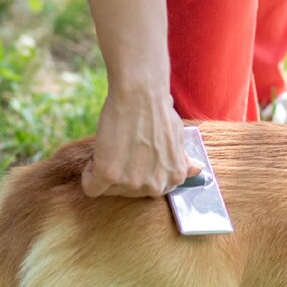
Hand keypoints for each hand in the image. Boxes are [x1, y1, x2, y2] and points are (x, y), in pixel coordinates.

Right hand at [82, 87, 201, 197]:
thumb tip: (198, 168)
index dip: (138, 170)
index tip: (135, 154)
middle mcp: (156, 185)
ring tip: (113, 146)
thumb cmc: (158, 111)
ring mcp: (132, 183)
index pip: (149, 189)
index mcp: (174, 177)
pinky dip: (89, 175)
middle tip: (122, 147)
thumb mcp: (179, 138)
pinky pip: (91, 188)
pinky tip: (98, 156)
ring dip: (105, 170)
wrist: (140, 95)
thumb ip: (183, 159)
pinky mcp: (108, 175)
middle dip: (121, 172)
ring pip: (108, 189)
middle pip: (128, 191)